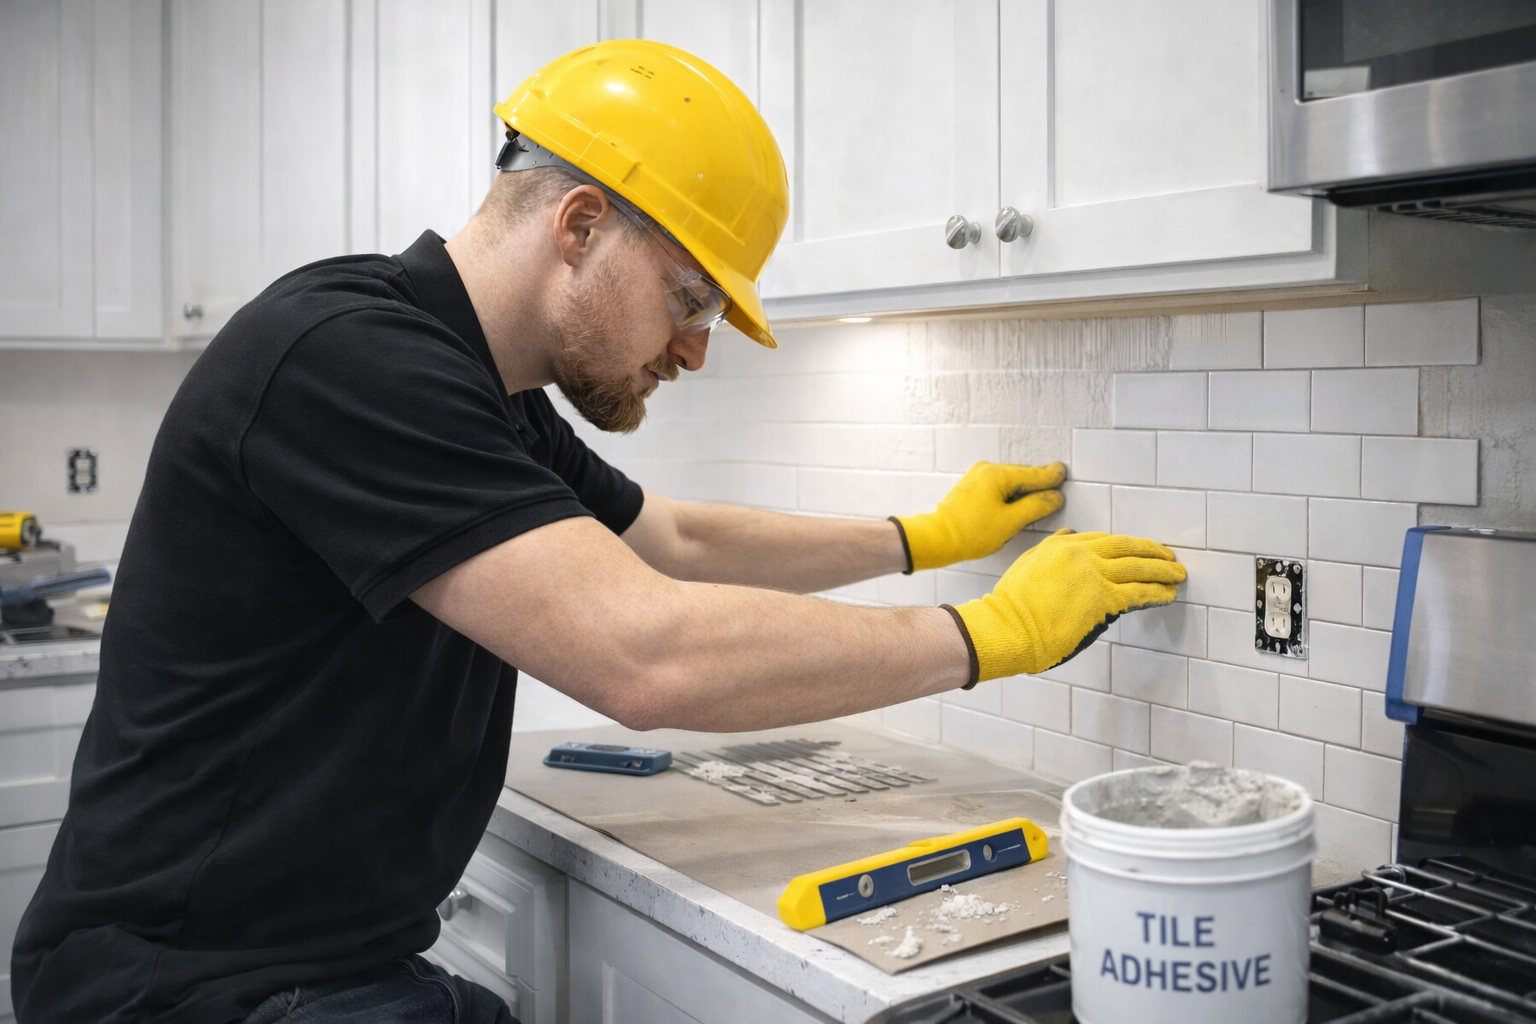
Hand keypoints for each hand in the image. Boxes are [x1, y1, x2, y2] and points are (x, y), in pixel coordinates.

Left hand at [893, 461, 1065, 571]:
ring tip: (1039, 497)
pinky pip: (998, 486)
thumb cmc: (970, 532)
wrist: (937, 539)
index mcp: (997, 474)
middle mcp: (986, 470)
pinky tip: (1016, 503)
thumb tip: (1055, 497)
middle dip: (1038, 483)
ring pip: (1010, 481)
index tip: (1063, 473)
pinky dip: (1010, 493)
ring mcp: (977, 476)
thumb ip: (1036, 507)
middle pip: (1022, 475)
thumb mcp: (1010, 522)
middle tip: (1056, 484)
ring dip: (1023, 490)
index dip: (1051, 477)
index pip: (1033, 474)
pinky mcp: (971, 487)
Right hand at [949, 529, 1185, 681]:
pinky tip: (1168, 594)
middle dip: (1153, 552)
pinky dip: (1158, 592)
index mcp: (1062, 544)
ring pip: (1139, 568)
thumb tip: (1071, 533)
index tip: (1140, 550)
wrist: (1008, 626)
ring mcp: (1094, 575)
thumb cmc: (1012, 604)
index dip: (1127, 545)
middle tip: (1170, 556)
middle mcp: (1081, 554)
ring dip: (1163, 571)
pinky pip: (1139, 593)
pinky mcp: (1104, 600)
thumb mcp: (1028, 563)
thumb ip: (1052, 547)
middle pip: (1128, 548)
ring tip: (1178, 575)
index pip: (1105, 540)